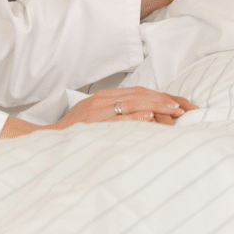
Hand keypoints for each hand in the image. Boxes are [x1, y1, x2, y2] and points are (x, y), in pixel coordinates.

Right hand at [54, 87, 197, 128]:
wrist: (46, 141)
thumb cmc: (73, 133)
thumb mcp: (95, 118)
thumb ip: (116, 115)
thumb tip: (146, 118)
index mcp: (105, 97)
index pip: (141, 92)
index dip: (164, 97)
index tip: (184, 105)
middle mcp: (103, 100)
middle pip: (140, 94)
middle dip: (166, 100)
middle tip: (187, 109)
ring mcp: (97, 111)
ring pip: (132, 103)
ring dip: (156, 106)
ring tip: (176, 111)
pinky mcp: (92, 124)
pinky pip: (116, 119)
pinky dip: (134, 118)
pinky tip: (150, 119)